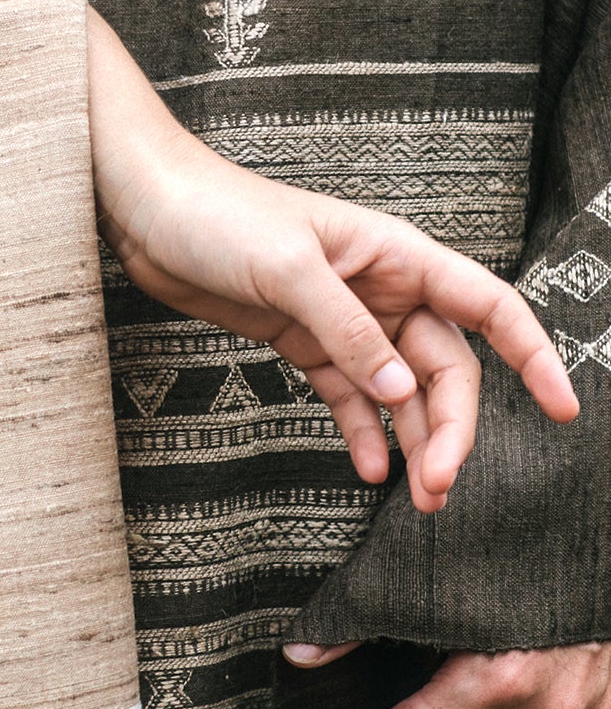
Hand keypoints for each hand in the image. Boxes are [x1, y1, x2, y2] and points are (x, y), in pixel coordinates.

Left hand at [86, 8, 577, 509]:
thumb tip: (403, 395)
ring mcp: (343, 319)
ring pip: (401, 391)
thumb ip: (347, 332)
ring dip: (415, 442)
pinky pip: (349, 396)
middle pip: (445, 368)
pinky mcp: (303, 341)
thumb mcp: (288, 269)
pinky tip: (372, 470)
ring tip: (419, 498)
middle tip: (440, 487)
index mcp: (397, 255)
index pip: (488, 306)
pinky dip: (363, 433)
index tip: (562, 408)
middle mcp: (381, 289)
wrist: (147, 210)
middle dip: (451, 429)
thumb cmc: (218, 214)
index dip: (533, 355)